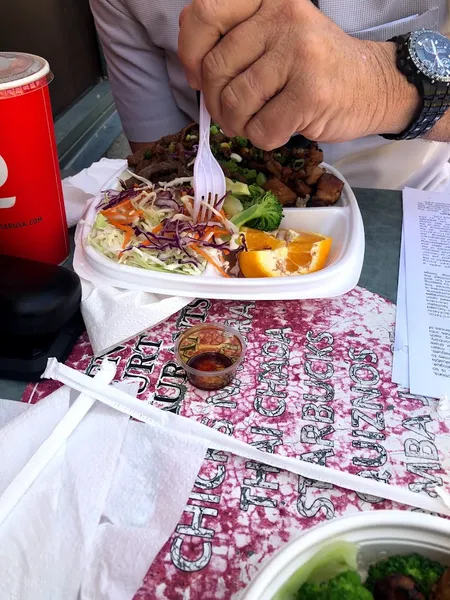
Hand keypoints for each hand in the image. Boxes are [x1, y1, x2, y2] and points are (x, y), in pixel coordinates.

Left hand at [178, 0, 418, 148]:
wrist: (372, 86)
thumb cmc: (313, 66)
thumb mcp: (273, 37)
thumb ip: (233, 40)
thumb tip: (189, 66)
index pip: (204, 14)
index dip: (189, 53)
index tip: (197, 76)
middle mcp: (282, 16)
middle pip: (214, 69)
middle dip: (216, 103)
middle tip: (234, 113)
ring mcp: (298, 53)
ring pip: (235, 103)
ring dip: (239, 125)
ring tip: (258, 121)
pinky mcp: (310, 92)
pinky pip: (261, 129)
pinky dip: (264, 138)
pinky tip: (281, 128)